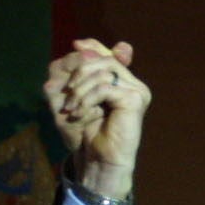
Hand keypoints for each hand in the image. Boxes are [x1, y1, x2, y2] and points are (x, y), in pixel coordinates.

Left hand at [43, 39, 149, 201]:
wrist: (95, 161)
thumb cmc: (82, 133)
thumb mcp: (68, 96)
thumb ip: (71, 70)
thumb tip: (80, 44)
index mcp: (119, 82)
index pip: (107, 53)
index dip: (91, 46)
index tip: (75, 47)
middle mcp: (131, 83)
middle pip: (102, 58)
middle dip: (78, 72)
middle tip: (67, 95)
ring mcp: (136, 90)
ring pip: (104, 70)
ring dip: (80, 89)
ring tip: (72, 109)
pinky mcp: (135, 99)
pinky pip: (105, 86)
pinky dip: (87, 99)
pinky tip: (81, 113)